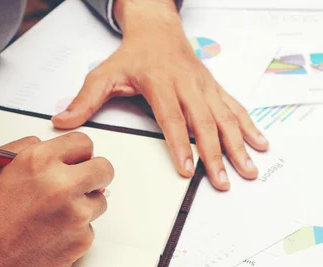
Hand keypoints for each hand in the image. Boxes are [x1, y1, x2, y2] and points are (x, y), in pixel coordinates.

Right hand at [0, 133, 113, 266]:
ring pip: (99, 201)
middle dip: (93, 175)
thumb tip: (43, 144)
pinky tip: (50, 236)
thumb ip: (20, 148)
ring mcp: (75, 214)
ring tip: (53, 216)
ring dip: (84, 205)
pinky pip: (89, 229)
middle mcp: (61, 185)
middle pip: (104, 169)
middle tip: (79, 185)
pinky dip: (75, 232)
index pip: (83, 144)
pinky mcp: (81, 241)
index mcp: (39, 161)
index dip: (79, 154)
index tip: (76, 162)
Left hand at [52, 0, 268, 190]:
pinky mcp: (213, 88)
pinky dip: (249, 126)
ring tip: (249, 169)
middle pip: (204, 123)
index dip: (180, 145)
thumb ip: (85, 101)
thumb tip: (61, 121)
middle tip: (223, 181)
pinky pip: (234, 107)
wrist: (157, 28)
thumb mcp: (103, 74)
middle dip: (215, 154)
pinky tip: (260, 144)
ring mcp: (204, 87)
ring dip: (239, 144)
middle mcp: (187, 85)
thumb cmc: (132, 55)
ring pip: (225, 117)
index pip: (171, 119)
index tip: (188, 170)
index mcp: (160, 84)